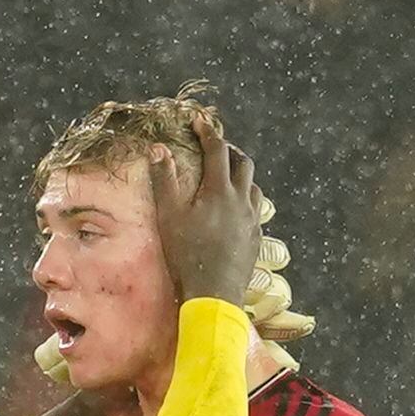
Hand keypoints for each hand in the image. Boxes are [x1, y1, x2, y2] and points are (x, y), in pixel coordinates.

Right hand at [153, 111, 259, 304]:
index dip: (208, 132)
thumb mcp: (169, 216)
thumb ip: (164, 180)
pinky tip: (234, 211)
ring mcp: (252, 220)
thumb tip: (158, 149)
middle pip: (243, 163)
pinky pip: (255, 210)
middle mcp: (242, 200)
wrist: (214, 293)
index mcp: (220, 190)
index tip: (198, 122)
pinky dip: (245, 200)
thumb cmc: (187, 254)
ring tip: (225, 178)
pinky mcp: (256, 238)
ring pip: (253, 186)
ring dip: (240, 176)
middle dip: (229, 151)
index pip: (217, 149)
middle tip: (213, 149)